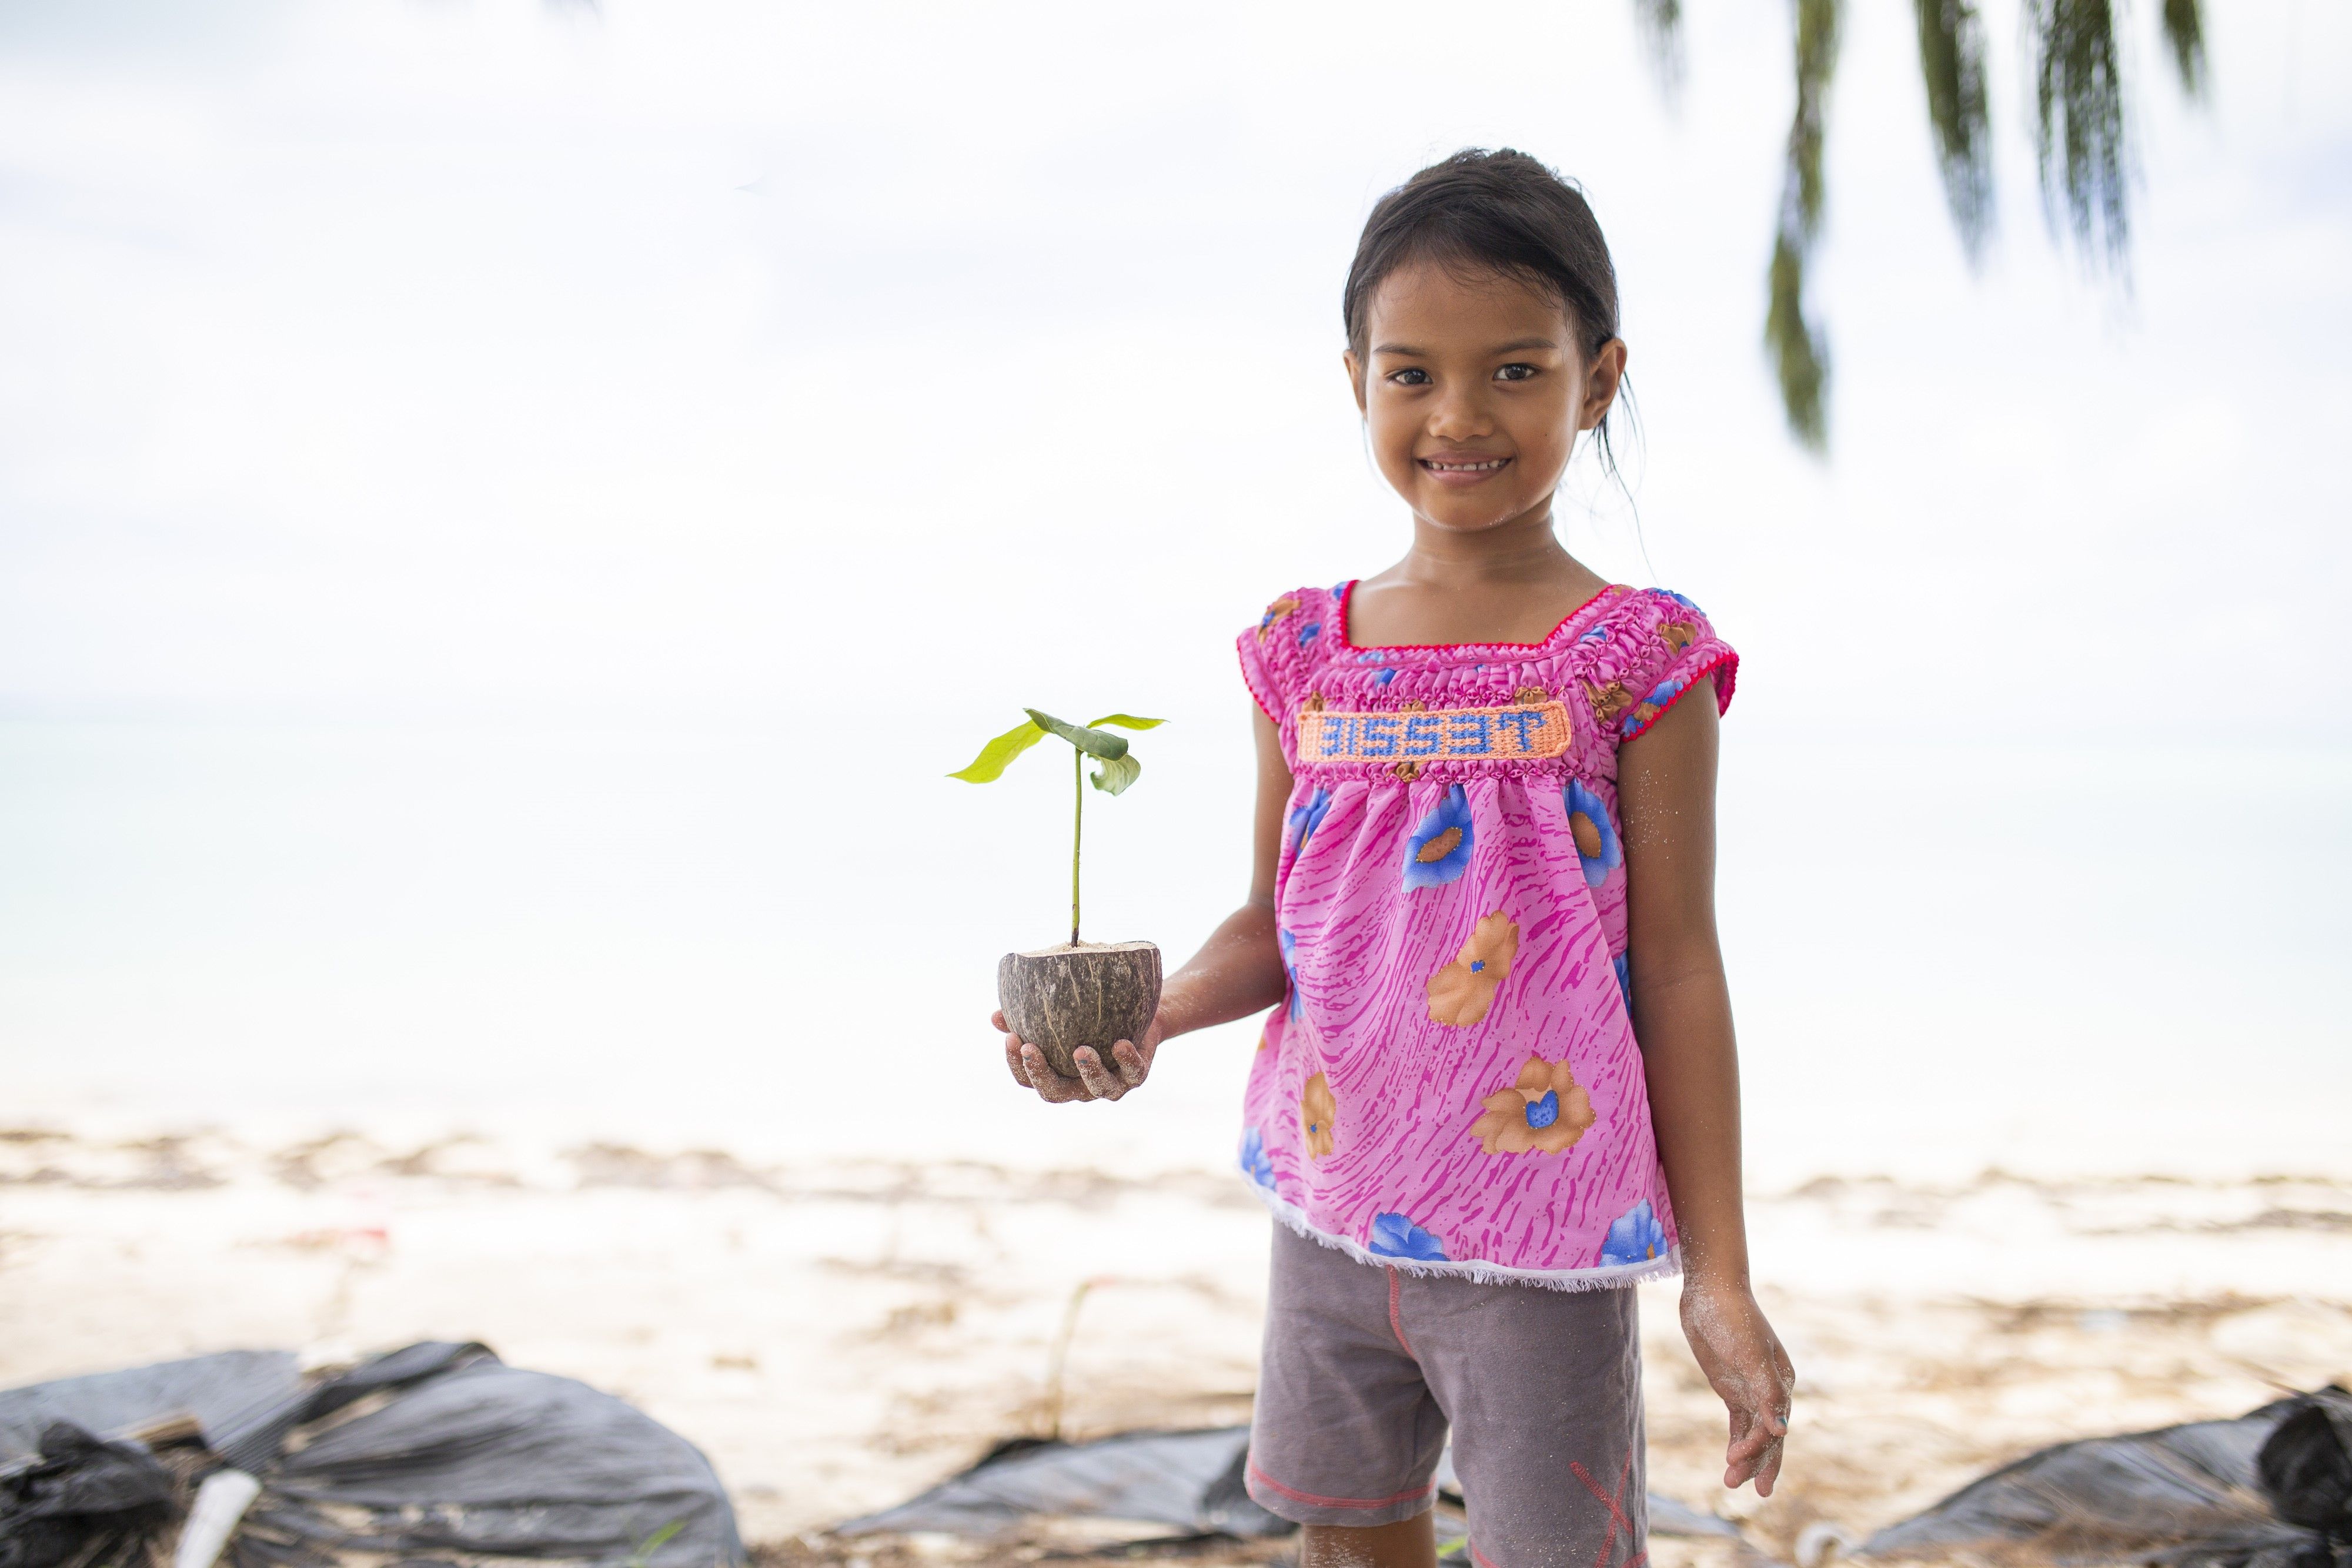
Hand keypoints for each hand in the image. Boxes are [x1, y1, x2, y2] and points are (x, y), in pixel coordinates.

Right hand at [996, 1010, 1160, 1102]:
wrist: (1140, 1017)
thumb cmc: (1092, 1018)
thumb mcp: (1060, 1015)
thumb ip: (1027, 1018)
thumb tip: (995, 1017)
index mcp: (1058, 1076)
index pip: (1029, 1080)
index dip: (1017, 1065)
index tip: (1011, 1038)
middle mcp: (1081, 1086)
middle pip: (1055, 1093)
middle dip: (1040, 1073)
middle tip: (1030, 1048)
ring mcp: (1110, 1084)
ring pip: (1097, 1088)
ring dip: (1088, 1071)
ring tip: (1080, 1050)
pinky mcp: (1136, 1074)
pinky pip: (1133, 1072)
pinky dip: (1126, 1060)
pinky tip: (1119, 1044)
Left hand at [1679, 1276, 1795, 1494]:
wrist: (1710, 1293)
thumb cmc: (1734, 1318)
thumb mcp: (1750, 1353)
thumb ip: (1767, 1392)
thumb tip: (1782, 1430)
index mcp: (1783, 1381)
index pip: (1775, 1423)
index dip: (1758, 1445)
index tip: (1736, 1458)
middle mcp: (1771, 1389)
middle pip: (1769, 1435)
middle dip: (1760, 1463)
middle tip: (1746, 1489)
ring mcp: (1750, 1388)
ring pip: (1753, 1432)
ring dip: (1746, 1457)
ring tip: (1731, 1483)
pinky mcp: (1732, 1387)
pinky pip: (1738, 1421)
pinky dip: (1737, 1440)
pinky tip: (1731, 1459)